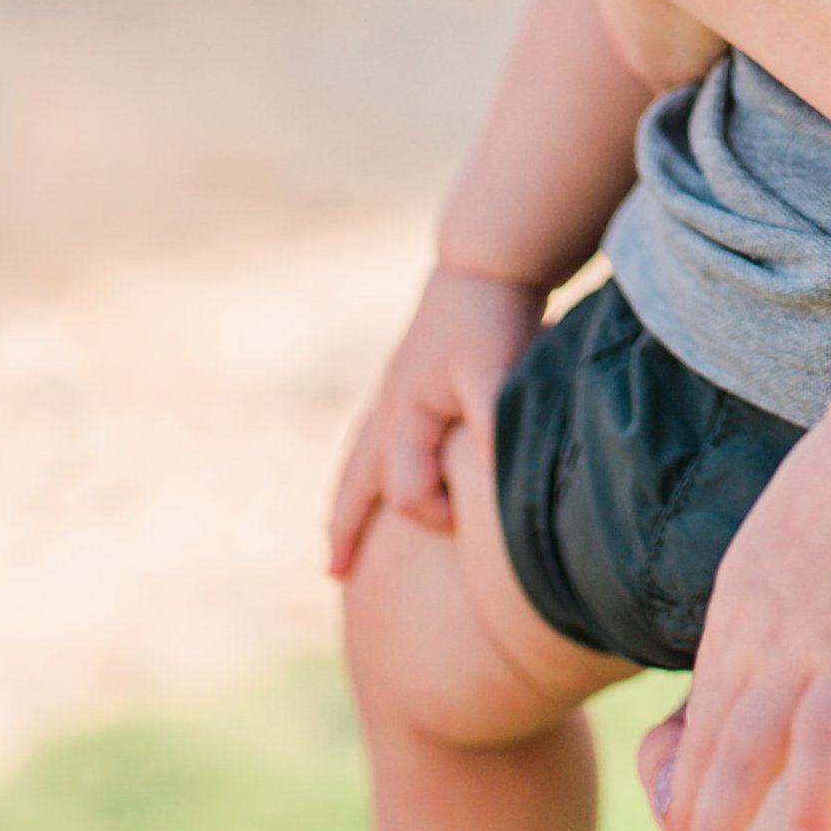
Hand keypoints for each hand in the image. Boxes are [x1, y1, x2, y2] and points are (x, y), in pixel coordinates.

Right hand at [326, 264, 544, 575]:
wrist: (487, 258)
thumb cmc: (491, 318)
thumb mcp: (495, 374)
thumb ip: (492, 428)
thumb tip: (494, 488)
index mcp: (403, 417)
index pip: (407, 494)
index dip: (439, 515)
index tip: (475, 523)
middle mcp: (389, 408)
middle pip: (357, 480)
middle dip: (346, 526)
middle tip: (335, 572)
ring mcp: (396, 390)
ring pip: (362, 455)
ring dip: (351, 495)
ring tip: (343, 528)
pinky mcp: (412, 376)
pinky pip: (379, 433)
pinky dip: (373, 459)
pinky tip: (387, 462)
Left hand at [659, 419, 830, 830]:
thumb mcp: (796, 538)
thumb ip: (781, 593)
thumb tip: (790, 626)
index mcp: (739, 608)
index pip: (704, 709)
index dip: (690, 777)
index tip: (684, 830)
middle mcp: (755, 634)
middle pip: (710, 745)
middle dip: (692, 824)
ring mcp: (803, 646)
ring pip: (745, 755)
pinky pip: (826, 739)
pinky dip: (811, 798)